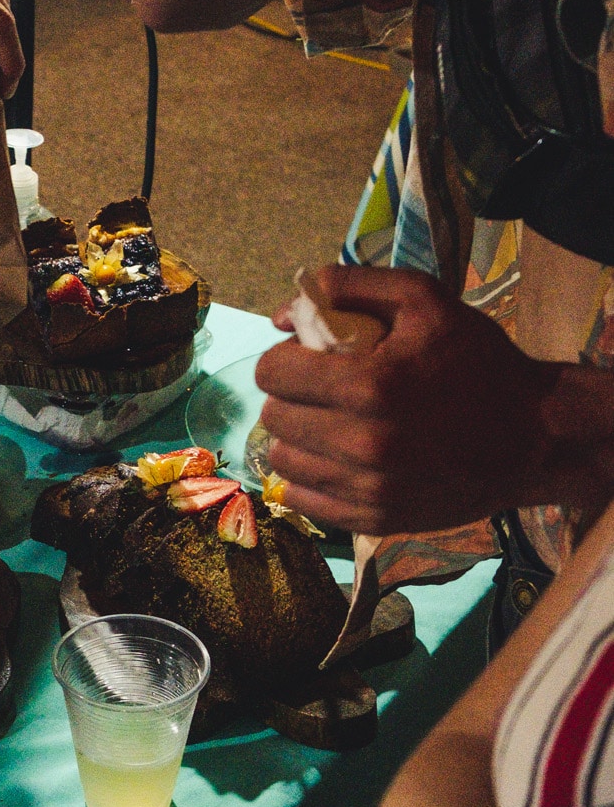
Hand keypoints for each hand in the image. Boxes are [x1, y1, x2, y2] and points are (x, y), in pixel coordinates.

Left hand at [255, 266, 560, 533]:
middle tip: (322, 392)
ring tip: (328, 424)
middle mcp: (363, 442)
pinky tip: (334, 459)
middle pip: (274, 417)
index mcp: (369, 384)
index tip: (306, 361)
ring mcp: (369, 488)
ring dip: (296, 438)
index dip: (283, 360)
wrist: (535, 437)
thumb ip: (348, 286)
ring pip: (283, 461)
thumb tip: (280, 316)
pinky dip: (308, 478)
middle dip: (290, 397)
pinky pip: (303, 501)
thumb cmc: (478, 362)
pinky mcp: (376, 520)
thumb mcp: (423, 300)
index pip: (272, 373)